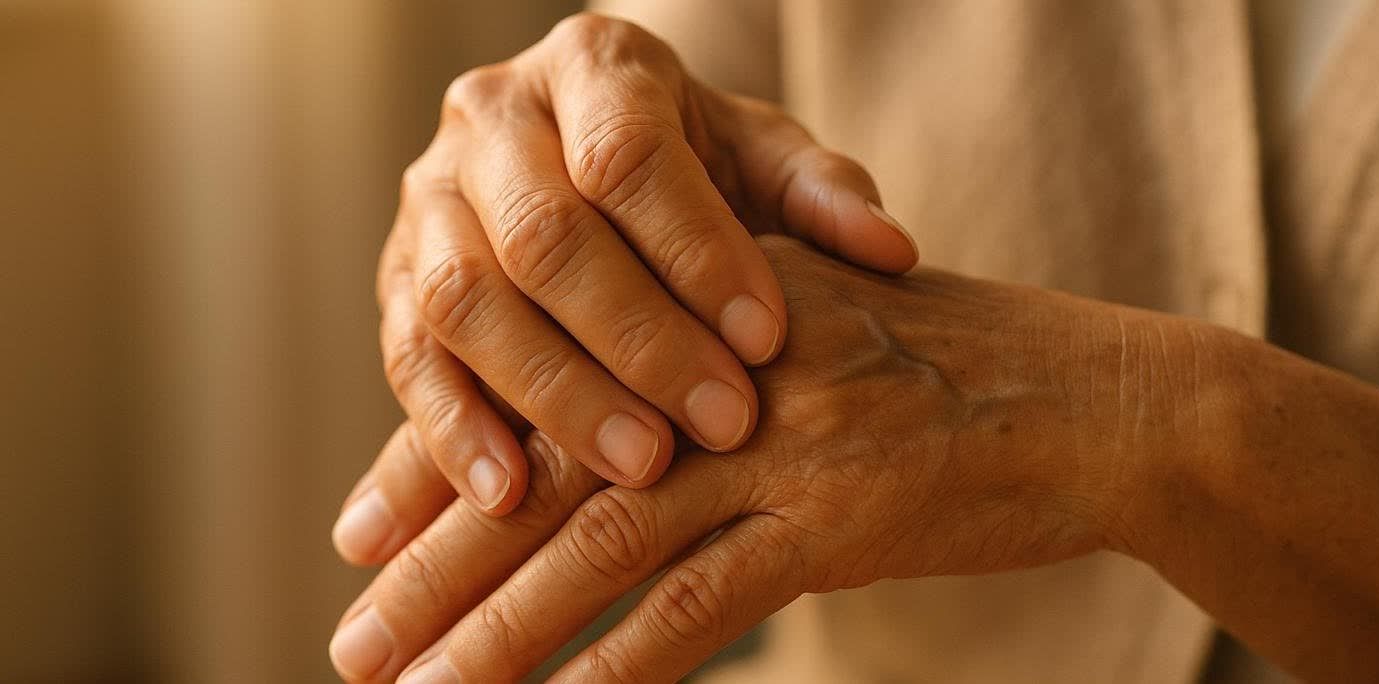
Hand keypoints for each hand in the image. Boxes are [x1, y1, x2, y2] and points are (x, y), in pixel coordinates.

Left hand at [330, 236, 1189, 681]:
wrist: (1100, 401)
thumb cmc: (963, 371)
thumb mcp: (825, 336)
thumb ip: (718, 373)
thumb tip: (620, 452)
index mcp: (708, 317)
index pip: (549, 399)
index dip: (452, 473)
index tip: (371, 539)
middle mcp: (726, 373)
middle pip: (551, 475)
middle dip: (441, 565)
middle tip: (355, 637)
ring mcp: (783, 445)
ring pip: (604, 547)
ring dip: (501, 630)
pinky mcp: (839, 520)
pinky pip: (708, 604)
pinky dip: (627, 662)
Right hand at [356, 11, 918, 548]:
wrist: (589, 163)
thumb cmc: (696, 167)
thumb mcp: (764, 160)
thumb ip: (821, 197)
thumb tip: (890, 251)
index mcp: (593, 66)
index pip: (629, 154)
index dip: (697, 252)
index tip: (766, 340)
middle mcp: (492, 118)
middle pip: (546, 233)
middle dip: (638, 340)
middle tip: (722, 423)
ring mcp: (429, 198)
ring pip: (467, 299)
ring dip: (555, 394)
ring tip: (642, 467)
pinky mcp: (395, 278)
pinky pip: (407, 355)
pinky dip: (453, 431)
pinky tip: (510, 496)